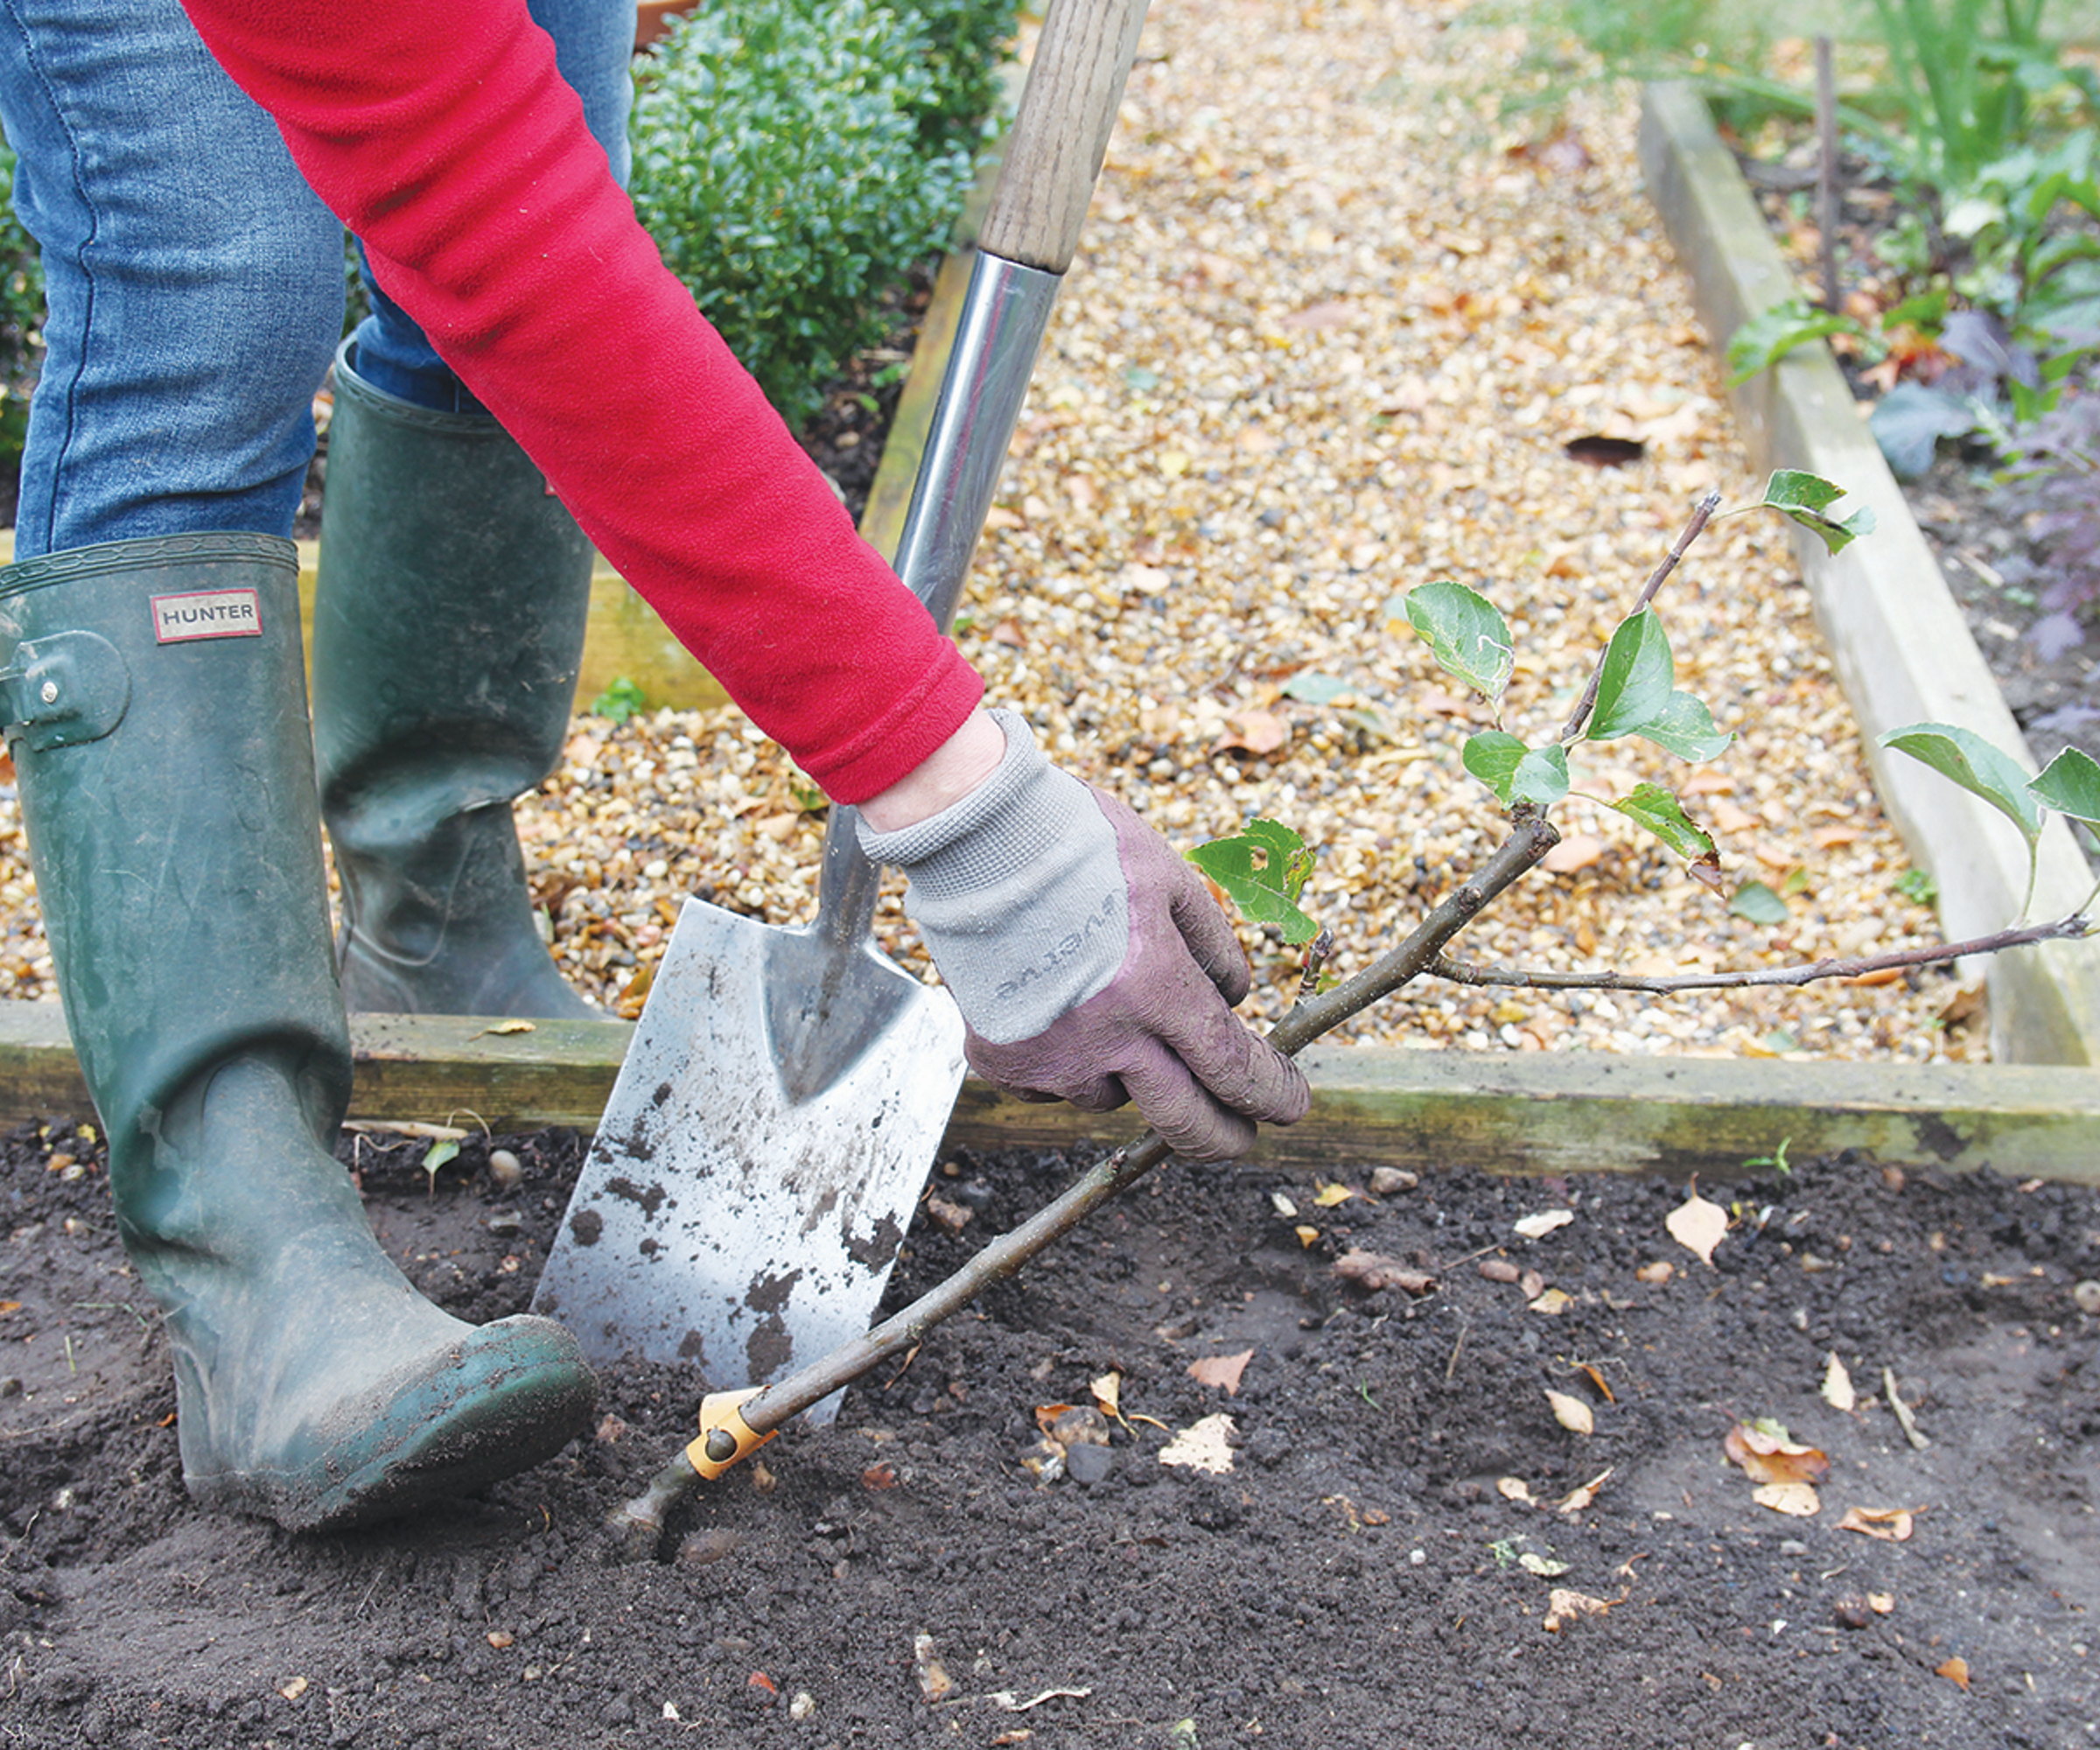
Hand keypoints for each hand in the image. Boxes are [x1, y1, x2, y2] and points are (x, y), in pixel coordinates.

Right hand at [856, 711, 1308, 1159]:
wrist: (974, 839)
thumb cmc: (1081, 845)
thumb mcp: (1171, 880)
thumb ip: (1213, 949)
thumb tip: (1234, 1003)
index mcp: (1157, 986)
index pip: (1234, 1068)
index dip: (1273, 1095)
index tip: (1291, 1104)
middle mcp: (1106, 1036)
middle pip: (1184, 1122)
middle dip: (1224, 1136)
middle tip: (1241, 1134)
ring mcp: (1049, 1057)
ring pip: (1112, 1096)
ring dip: (1129, 1072)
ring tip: (1107, 1004)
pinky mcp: (999, 1061)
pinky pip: (1052, 1085)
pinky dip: (1066, 1060)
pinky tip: (1056, 1006)